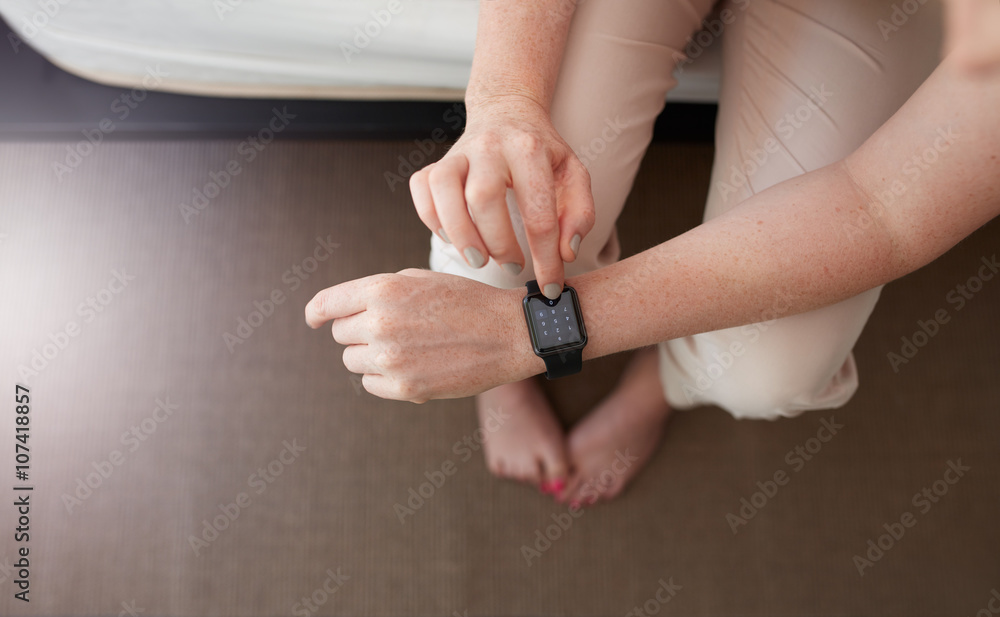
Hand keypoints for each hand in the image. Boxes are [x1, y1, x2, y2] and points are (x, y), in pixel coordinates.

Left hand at [304, 268, 537, 401]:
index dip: (316, 313)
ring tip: (409, 346)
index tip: (314, 320)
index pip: (326, 304)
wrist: (509, 333)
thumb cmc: (466, 302)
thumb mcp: (419, 280)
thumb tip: (340, 313)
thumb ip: (377, 292)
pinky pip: (370, 384)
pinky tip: (414, 365)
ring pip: (353, 360)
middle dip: (360, 331)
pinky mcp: (405, 388)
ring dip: (371, 355)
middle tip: (396, 329)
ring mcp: (391, 358)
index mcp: (382, 290)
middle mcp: (380, 323)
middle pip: (341, 334)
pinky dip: (384, 377)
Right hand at [409, 96, 595, 298]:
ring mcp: (457, 153)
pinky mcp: (435, 162)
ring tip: (479, 259)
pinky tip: (454, 235)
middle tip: (513, 266)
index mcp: (529, 149)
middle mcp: (490, 146)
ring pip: (444, 191)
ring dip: (460, 234)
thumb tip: (566, 252)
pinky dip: (432, 219)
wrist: (506, 114)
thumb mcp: (574, 175)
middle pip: (483, 198)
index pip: (539, 211)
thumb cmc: (542, 154)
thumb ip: (580, 213)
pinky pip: (421, 190)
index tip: (550, 286)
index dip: (546, 257)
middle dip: (498, 243)